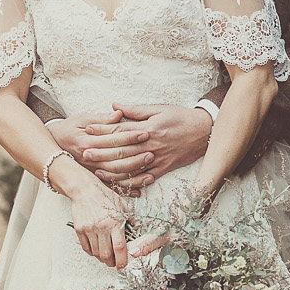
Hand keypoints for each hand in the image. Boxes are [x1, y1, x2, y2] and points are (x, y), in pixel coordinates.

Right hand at [45, 109, 154, 195]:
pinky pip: (111, 187)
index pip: (112, 138)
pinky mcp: (92, 179)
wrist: (51, 147)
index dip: (129, 136)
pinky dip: (125, 189)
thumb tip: (119, 113)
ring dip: (133, 175)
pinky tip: (139, 190)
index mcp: (87, 140)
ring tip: (149, 172)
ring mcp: (91, 170)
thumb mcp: (82, 119)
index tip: (144, 133)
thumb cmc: (68, 130)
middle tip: (152, 153)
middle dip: (135, 156)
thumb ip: (102, 119)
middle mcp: (89, 157)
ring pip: (115, 175)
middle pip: (115, 159)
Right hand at [68, 178, 130, 268]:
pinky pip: (86, 248)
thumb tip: (136, 232)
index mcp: (114, 223)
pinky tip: (96, 249)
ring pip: (96, 253)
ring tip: (106, 255)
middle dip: (112, 263)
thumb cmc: (103, 196)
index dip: (122, 260)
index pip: (119, 248)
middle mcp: (101, 227)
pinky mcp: (80, 230)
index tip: (123, 266)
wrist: (84, 189)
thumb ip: (130, 220)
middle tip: (115, 263)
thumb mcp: (122, 206)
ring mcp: (89, 229)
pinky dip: (92, 252)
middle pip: (106, 255)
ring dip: (102, 258)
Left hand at [83, 104, 212, 189]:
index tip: (88, 129)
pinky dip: (132, 183)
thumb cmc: (180, 117)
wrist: (205, 131)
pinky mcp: (164, 169)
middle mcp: (151, 145)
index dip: (103, 130)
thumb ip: (135, 110)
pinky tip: (119, 184)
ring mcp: (157, 159)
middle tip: (84, 153)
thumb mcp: (159, 108)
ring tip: (97, 171)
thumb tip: (113, 106)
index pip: (120, 130)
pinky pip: (145, 179)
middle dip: (101, 152)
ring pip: (131, 168)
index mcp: (148, 128)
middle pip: (122, 151)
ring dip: (112, 170)